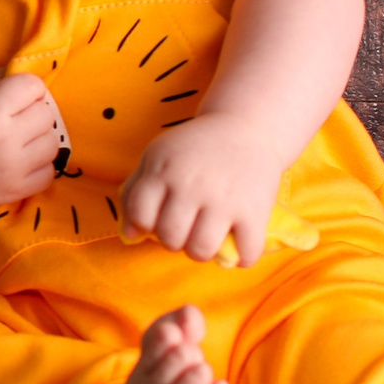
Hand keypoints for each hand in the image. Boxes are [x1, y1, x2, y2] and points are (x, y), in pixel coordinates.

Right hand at [0, 68, 62, 208]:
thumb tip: (25, 69)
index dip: (26, 87)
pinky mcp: (13, 191)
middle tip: (15, 117)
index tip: (15, 95)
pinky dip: (39, 166)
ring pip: (52, 144)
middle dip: (33, 111)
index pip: (33, 86)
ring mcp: (11, 169)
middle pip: (46, 114)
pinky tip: (21, 160)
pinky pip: (49, 174)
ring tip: (20, 139)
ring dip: (39, 138)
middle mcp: (4, 140)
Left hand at [119, 112, 284, 265]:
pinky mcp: (254, 209)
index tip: (159, 218)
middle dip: (174, 241)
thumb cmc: (194, 147)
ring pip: (201, 250)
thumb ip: (135, 191)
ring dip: (201, 252)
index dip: (145, 223)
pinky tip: (240, 247)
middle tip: (185, 230)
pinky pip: (245, 252)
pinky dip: (242, 258)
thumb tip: (129, 234)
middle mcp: (192, 185)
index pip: (140, 215)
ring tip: (206, 240)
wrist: (246, 126)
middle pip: (170, 237)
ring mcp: (223, 199)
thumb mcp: (157, 156)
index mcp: (164, 170)